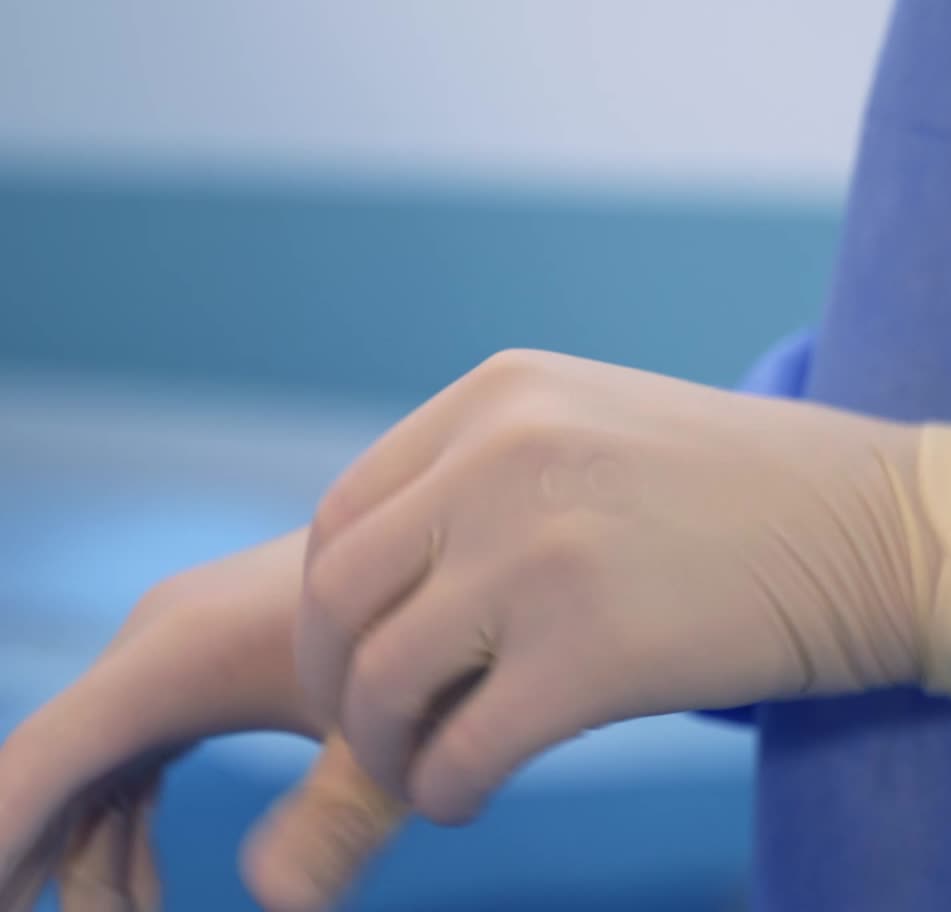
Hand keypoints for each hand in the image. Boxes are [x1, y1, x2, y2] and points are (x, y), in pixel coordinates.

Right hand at [0, 531, 404, 911]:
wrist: (444, 541)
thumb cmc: (419, 633)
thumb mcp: (384, 734)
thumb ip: (339, 818)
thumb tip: (280, 906)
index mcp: (172, 655)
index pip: (36, 763)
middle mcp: (153, 640)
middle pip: (46, 771)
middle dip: (23, 871)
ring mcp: (173, 643)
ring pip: (86, 768)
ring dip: (84, 865)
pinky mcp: (200, 654)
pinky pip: (125, 749)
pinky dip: (118, 826)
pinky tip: (146, 894)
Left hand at [290, 350, 923, 827]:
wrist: (882, 524)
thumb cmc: (743, 490)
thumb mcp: (593, 432)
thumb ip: (486, 482)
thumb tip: (391, 591)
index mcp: (499, 394)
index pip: (345, 514)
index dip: (334, 609)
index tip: (359, 661)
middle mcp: (503, 453)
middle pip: (337, 595)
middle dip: (339, 682)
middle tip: (382, 728)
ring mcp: (543, 548)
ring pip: (379, 682)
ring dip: (386, 748)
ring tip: (433, 764)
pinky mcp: (593, 651)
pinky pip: (458, 752)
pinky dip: (445, 790)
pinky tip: (476, 790)